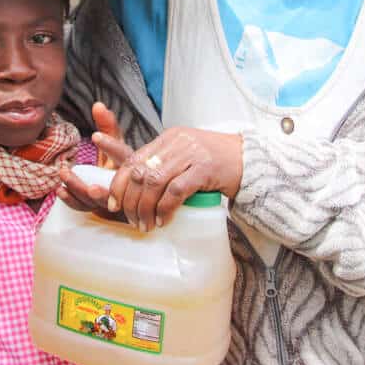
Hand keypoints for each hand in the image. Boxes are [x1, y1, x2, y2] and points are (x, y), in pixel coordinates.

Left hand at [56, 102, 122, 214]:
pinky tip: (60, 191)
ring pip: (94, 198)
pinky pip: (85, 207)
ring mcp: (110, 198)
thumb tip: (97, 104)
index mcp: (128, 164)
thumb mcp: (116, 142)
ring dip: (76, 188)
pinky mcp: (98, 208)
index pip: (123, 154)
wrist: (126, 191)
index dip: (111, 146)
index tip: (95, 136)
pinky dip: (71, 200)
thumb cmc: (117, 162)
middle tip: (67, 170)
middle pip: (108, 184)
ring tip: (62, 175)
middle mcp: (122, 184)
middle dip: (89, 176)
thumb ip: (107, 125)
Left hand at [96, 127, 242, 231]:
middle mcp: (176, 142)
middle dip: (131, 201)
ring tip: (146, 225)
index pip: (132, 158)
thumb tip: (137, 191)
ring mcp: (191, 153)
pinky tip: (163, 221)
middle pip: (140, 172)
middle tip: (133, 221)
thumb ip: (165, 166)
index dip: (118, 183)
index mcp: (168, 138)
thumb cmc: (216, 163)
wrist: (251, 160)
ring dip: (146, 208)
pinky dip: (165, 208)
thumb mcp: (186, 158)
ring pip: (154, 182)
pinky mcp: (205, 167)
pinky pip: (176, 190)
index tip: (114, 203)